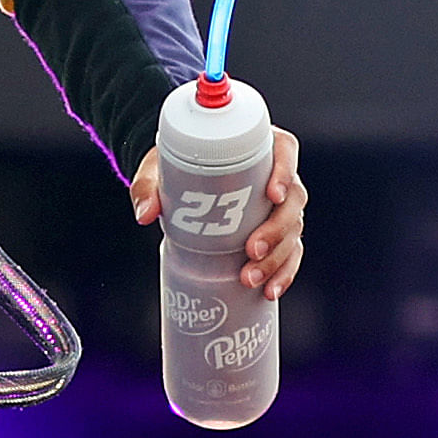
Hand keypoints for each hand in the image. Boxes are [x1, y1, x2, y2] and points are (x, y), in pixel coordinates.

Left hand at [129, 128, 308, 299]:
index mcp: (257, 147)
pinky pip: (289, 252)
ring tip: (250, 278)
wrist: (178, 185)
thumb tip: (145, 214)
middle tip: (252, 250)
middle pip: (292, 199)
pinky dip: (283, 272)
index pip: (284, 150)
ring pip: (292, 230)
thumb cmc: (175, 166)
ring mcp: (278, 207)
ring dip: (277, 258)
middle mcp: (275, 176)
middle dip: (277, 229)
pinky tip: (270, 290)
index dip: (285, 171)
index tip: (272, 195)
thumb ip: (149, 186)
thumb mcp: (159, 169)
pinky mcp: (276, 232)